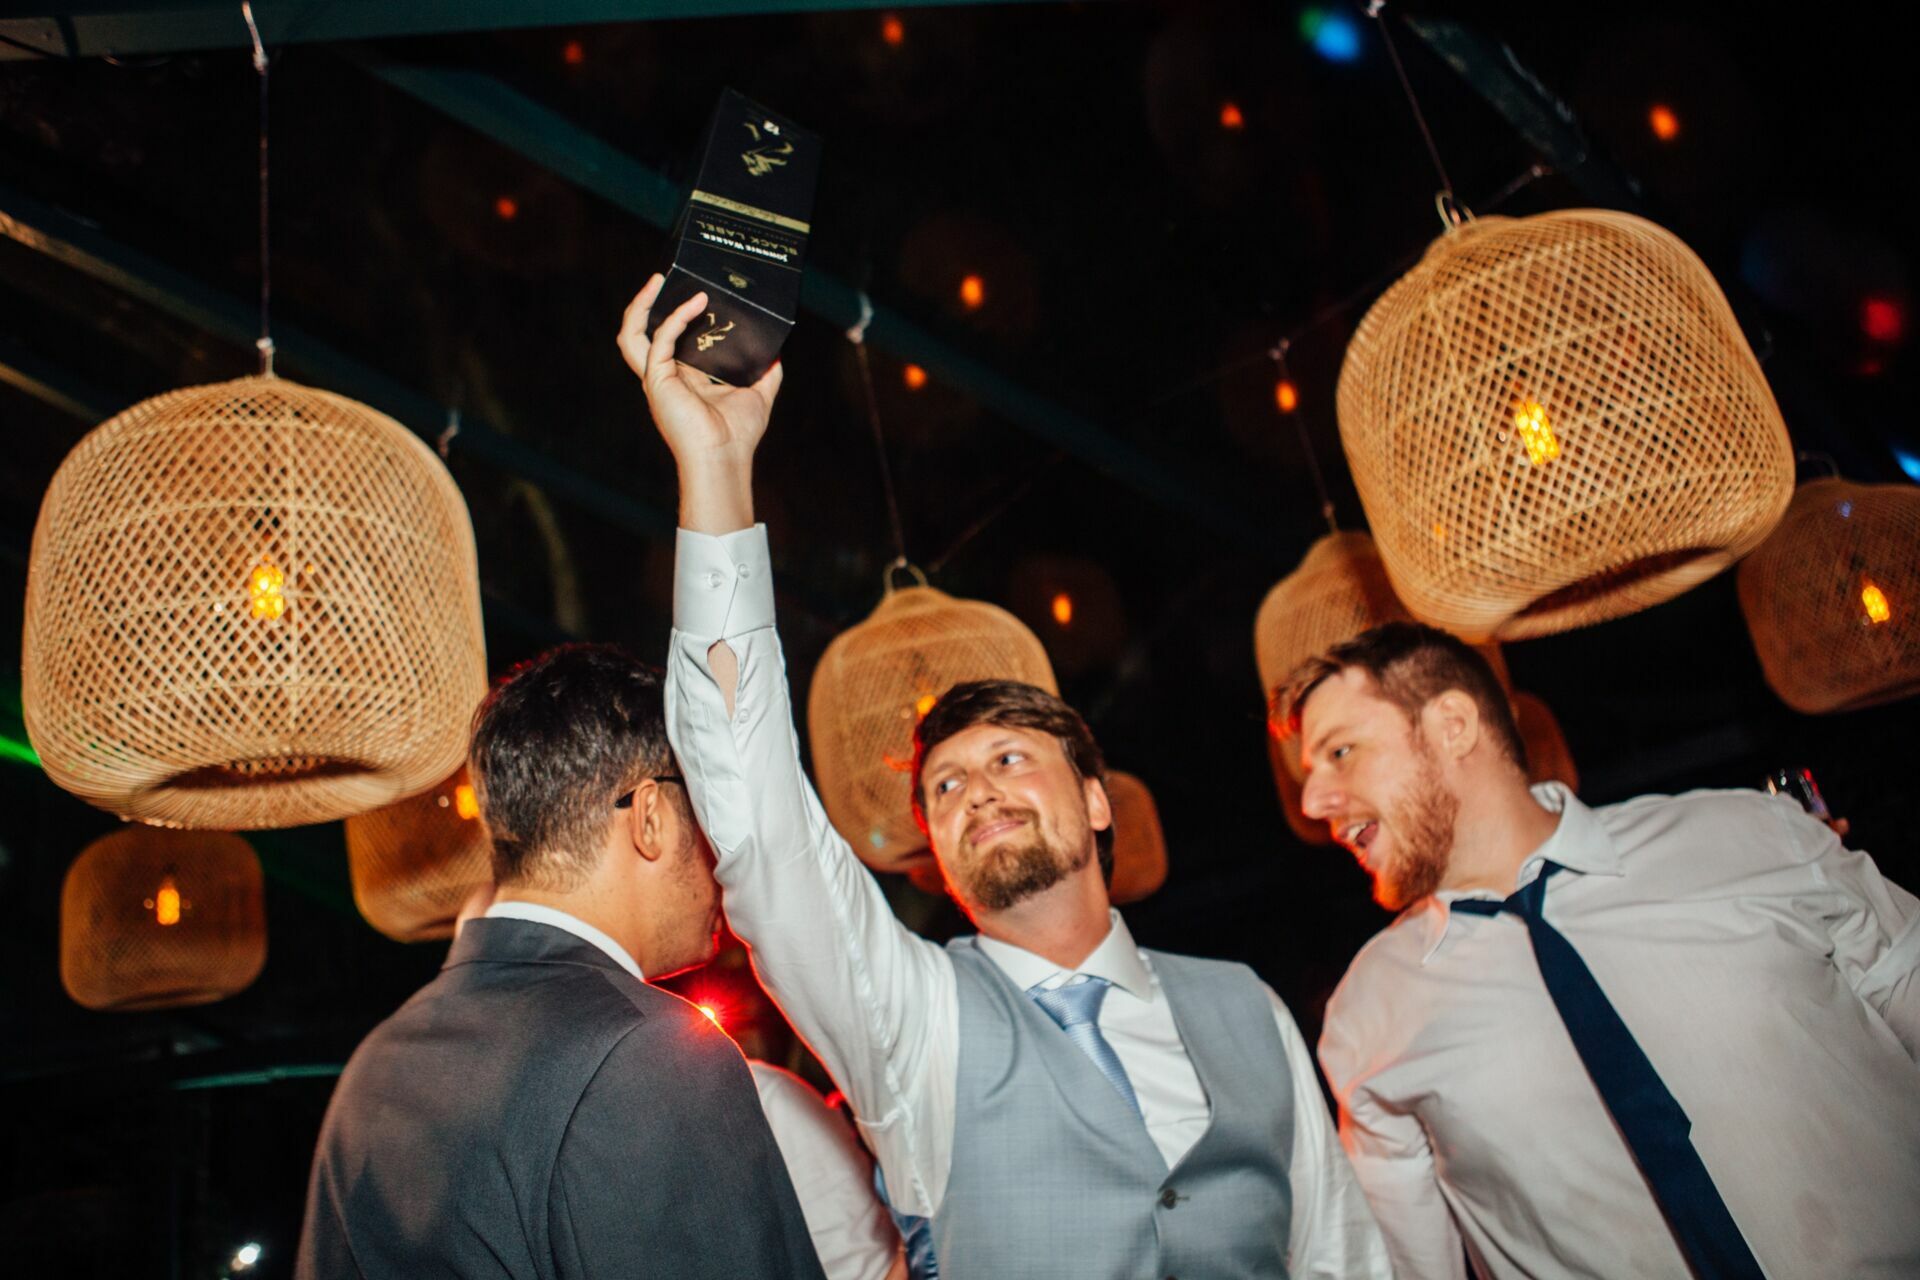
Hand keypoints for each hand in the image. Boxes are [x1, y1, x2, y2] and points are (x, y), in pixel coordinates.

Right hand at [618, 274, 782, 471]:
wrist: (726, 458)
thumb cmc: (739, 435)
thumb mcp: (760, 395)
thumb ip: (767, 372)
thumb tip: (776, 352)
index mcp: (682, 379)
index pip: (667, 340)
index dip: (672, 315)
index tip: (689, 291)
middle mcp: (665, 377)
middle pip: (639, 334)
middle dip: (645, 304)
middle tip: (663, 278)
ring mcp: (657, 379)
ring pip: (631, 335)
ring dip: (640, 305)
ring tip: (659, 280)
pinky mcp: (658, 381)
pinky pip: (660, 340)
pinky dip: (676, 318)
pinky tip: (696, 303)